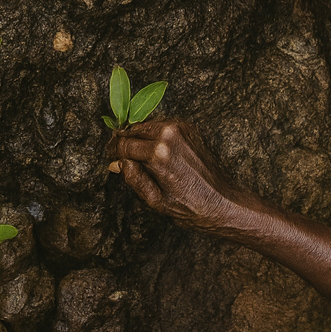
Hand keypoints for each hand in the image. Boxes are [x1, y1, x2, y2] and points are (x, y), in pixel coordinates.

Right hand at [107, 120, 249, 234]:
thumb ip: (134, 179)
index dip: (112, 151)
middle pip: (133, 130)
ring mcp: (180, 128)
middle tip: (116, 153)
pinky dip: (152, 133)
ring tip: (131, 152)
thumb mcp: (155, 201)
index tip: (109, 157)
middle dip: (123, 141)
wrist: (222, 201)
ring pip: (147, 125)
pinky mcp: (189, 127)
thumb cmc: (190, 206)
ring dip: (137, 136)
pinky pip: (162, 125)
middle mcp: (168, 134)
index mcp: (158, 153)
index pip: (124, 145)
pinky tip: (150, 147)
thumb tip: (118, 163)